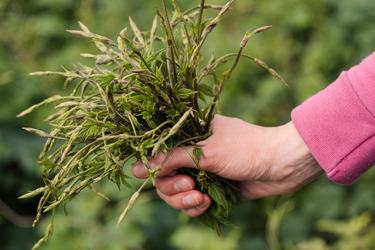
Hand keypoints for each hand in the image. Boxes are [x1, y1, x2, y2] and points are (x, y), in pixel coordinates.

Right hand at [132, 115, 322, 216]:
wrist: (283, 165)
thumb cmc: (246, 150)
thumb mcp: (205, 152)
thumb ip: (169, 160)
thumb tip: (134, 168)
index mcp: (187, 133)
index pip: (156, 152)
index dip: (154, 167)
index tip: (160, 177)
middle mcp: (191, 152)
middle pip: (163, 176)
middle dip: (172, 187)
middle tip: (189, 187)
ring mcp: (200, 171)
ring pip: (175, 192)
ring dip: (184, 200)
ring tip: (201, 199)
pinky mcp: (211, 188)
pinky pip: (191, 202)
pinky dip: (195, 207)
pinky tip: (206, 204)